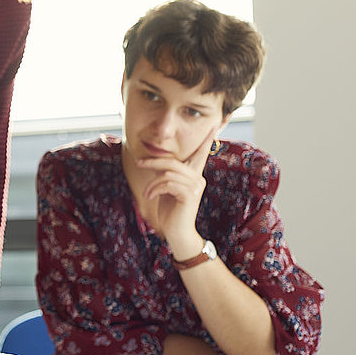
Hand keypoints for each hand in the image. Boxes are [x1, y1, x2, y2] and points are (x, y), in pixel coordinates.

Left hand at [136, 126, 216, 246]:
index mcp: (194, 174)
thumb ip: (166, 173)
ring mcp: (195, 187)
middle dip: (153, 160)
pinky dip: (155, 188)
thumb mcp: (167, 187)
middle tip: (138, 161)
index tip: (217, 123)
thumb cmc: (171, 209)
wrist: (176, 231)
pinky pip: (168, 183)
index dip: (208, 138)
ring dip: (152, 182)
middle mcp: (198, 178)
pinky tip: (150, 196)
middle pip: (173, 161)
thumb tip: (155, 160)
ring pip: (168, 172)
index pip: (202, 153)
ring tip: (147, 193)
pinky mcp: (189, 195)